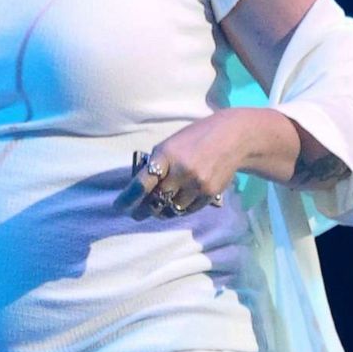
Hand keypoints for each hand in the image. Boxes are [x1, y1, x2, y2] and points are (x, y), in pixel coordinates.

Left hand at [116, 110, 255, 219]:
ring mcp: (196, 184)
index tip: (119, 207)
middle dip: (144, 209)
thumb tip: (141, 187)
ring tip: (159, 208)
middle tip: (137, 214)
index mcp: (165, 154)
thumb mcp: (171, 144)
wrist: (233, 138)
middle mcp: (180, 171)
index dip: (128, 198)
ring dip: (163, 210)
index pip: (142, 183)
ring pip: (172, 209)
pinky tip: (178, 202)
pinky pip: (188, 209)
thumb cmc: (196, 138)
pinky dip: (180, 208)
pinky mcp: (210, 194)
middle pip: (156, 200)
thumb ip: (156, 163)